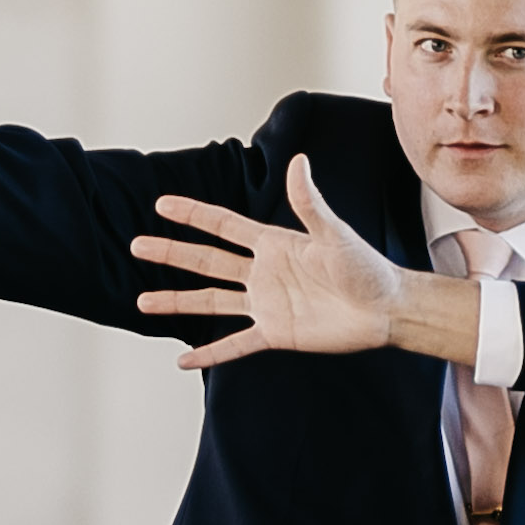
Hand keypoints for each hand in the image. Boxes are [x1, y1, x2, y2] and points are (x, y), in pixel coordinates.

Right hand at [131, 158, 454, 368]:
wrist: (386, 309)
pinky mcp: (275, 333)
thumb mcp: (335, 233)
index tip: (163, 205)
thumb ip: (309, 203)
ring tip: (143, 300)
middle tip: (137, 246)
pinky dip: (210, 354)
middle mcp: (263, 272)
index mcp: (273, 244)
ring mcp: (266, 303)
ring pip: (211, 301)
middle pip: (207, 261)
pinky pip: (235, 344)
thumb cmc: (367, 266)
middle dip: (172, 253)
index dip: (193, 215)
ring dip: (177, 300)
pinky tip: (184, 361)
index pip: (224, 226)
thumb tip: (298, 163)